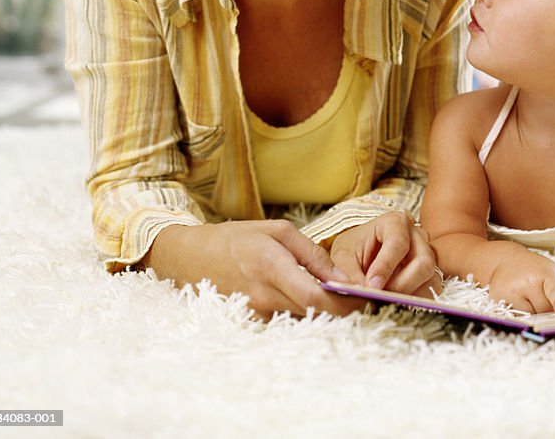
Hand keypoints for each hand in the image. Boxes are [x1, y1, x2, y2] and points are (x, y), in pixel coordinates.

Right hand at [144, 220, 364, 319]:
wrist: (190, 258)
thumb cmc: (237, 238)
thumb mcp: (277, 232)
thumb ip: (312, 255)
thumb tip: (341, 279)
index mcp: (272, 267)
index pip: (317, 298)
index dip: (346, 303)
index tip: (364, 297)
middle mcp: (263, 296)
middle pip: (315, 314)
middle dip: (342, 307)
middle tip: (359, 295)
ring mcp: (256, 314)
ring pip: (303, 320)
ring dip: (323, 311)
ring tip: (335, 294)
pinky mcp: (252, 323)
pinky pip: (287, 321)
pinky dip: (302, 312)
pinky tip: (306, 298)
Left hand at [329, 211, 441, 297]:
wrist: (359, 253)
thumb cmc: (353, 249)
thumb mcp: (342, 257)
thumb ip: (349, 274)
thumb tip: (362, 292)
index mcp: (395, 222)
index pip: (398, 243)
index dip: (385, 267)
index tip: (371, 286)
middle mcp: (417, 236)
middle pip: (424, 262)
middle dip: (402, 285)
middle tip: (380, 295)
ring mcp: (427, 254)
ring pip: (431, 278)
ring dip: (409, 294)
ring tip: (385, 299)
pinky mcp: (429, 273)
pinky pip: (431, 290)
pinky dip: (415, 300)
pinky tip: (396, 302)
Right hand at [488, 250, 554, 313]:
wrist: (507, 261)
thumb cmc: (534, 268)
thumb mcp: (554, 273)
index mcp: (546, 274)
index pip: (553, 289)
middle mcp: (529, 282)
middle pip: (545, 310)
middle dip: (548, 310)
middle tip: (544, 299)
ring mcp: (514, 291)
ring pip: (532, 316)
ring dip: (535, 313)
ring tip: (530, 299)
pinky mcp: (502, 298)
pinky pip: (518, 316)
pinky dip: (522, 314)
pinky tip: (521, 302)